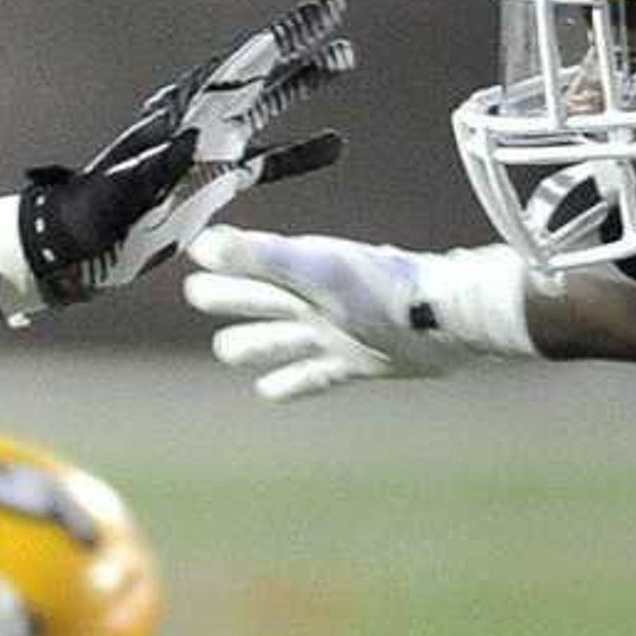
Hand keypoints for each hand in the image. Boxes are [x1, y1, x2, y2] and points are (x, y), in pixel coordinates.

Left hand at [7, 0, 352, 309]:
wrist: (76, 247)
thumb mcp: (124, 193)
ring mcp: (209, 152)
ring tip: (346, 57)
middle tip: (336, 13)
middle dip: (295, 43)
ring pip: (267, 108)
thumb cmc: (92, 218)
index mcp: (179, 116)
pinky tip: (336, 144)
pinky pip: (267, 162)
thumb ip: (160, 167)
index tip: (315, 12)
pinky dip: (300, 153)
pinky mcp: (214, 184)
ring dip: (304, 84)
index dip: (276, 38)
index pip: (236, 67)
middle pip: (256, 72)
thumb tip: (197, 139)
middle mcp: (198, 124)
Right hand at [181, 225, 534, 400]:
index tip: (193, 255)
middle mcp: (312, 300)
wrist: (443, 319)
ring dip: (252, 344)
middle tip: (198, 294)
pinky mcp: (355, 363)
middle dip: (227, 297)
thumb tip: (203, 244)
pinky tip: (268, 392)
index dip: (219, 260)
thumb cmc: (380, 287)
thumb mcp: (314, 268)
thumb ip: (258, 256)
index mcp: (298, 270)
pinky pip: (312, 377)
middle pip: (255, 300)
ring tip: (226, 349)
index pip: (245, 262)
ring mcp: (332, 333)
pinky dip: (289, 383)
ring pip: (276, 340)